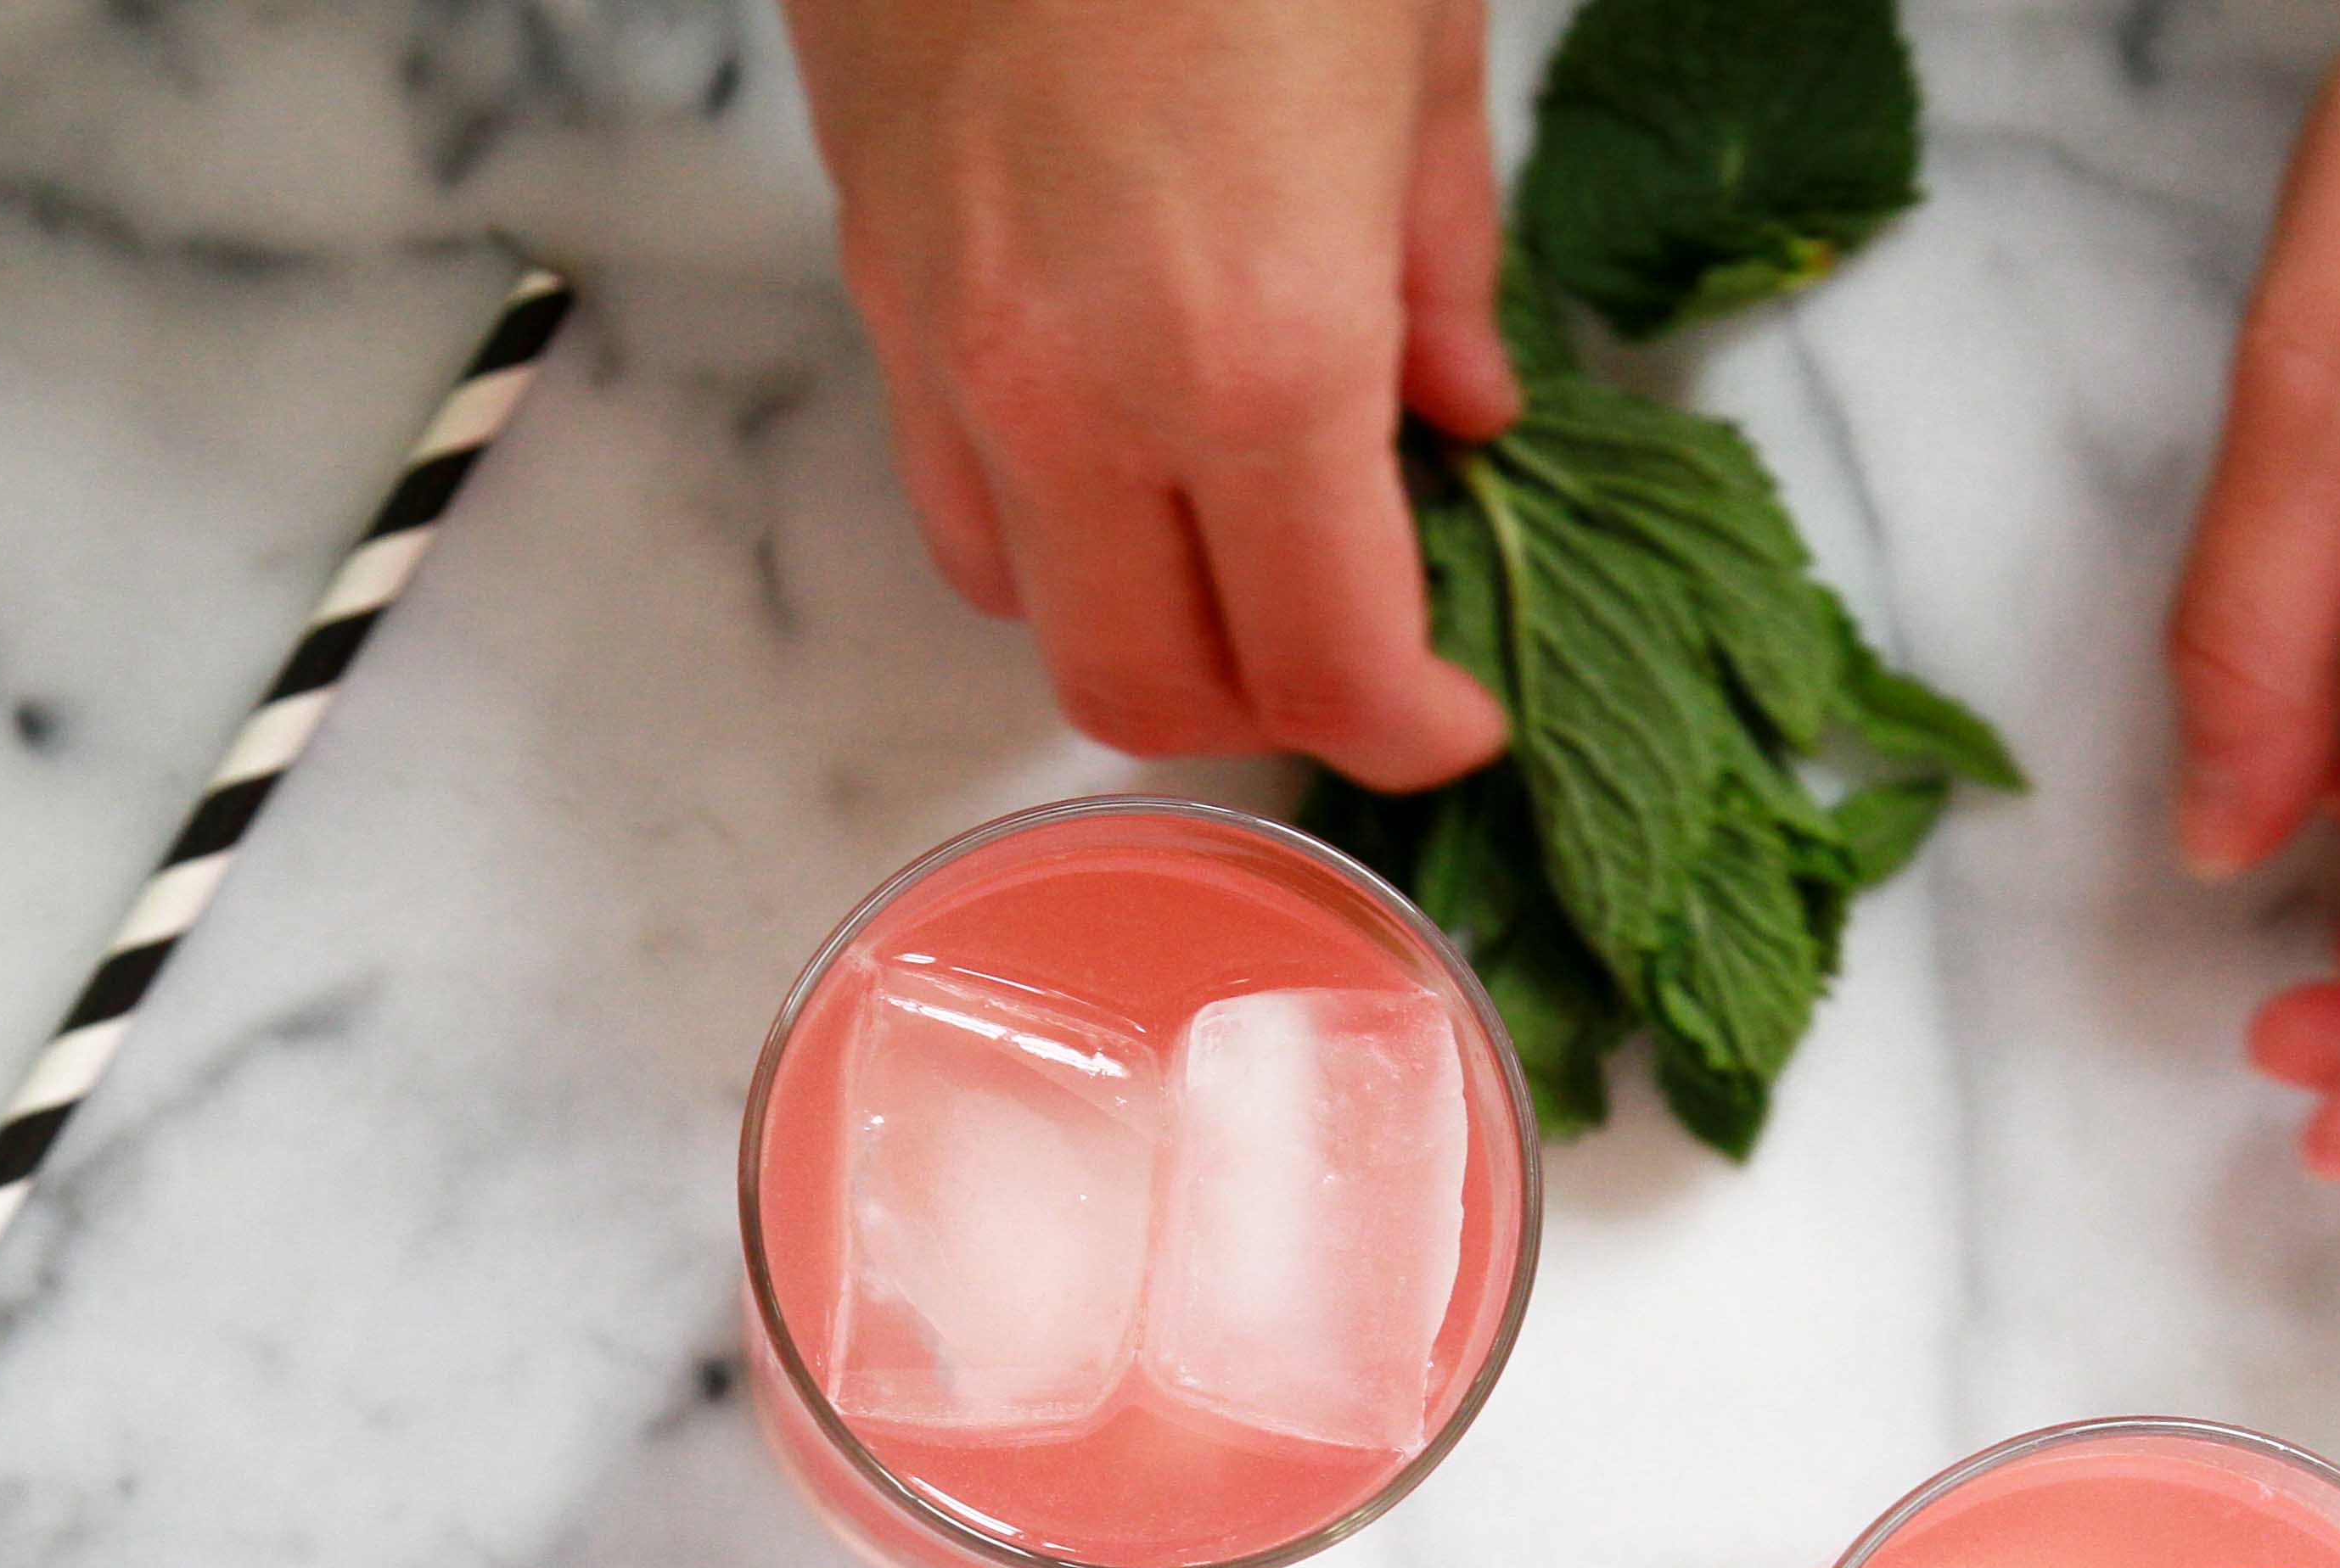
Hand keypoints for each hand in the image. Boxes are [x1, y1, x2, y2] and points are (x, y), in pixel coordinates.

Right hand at [779, 0, 1519, 791]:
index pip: (1324, 661)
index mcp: (1260, 352)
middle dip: (1261, 709)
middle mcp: (1082, 392)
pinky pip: (947, 482)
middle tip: (1352, 655)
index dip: (1403, 728)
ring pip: (1021, 604)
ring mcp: (952, 344)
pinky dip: (1040, 519)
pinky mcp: (875, 273)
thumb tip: (1464, 409)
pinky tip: (1122, 441)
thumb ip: (1441, 259)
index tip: (1454, 714)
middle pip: (1142, 688)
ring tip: (1234, 545)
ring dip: (1138, 617)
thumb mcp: (1417, 40)